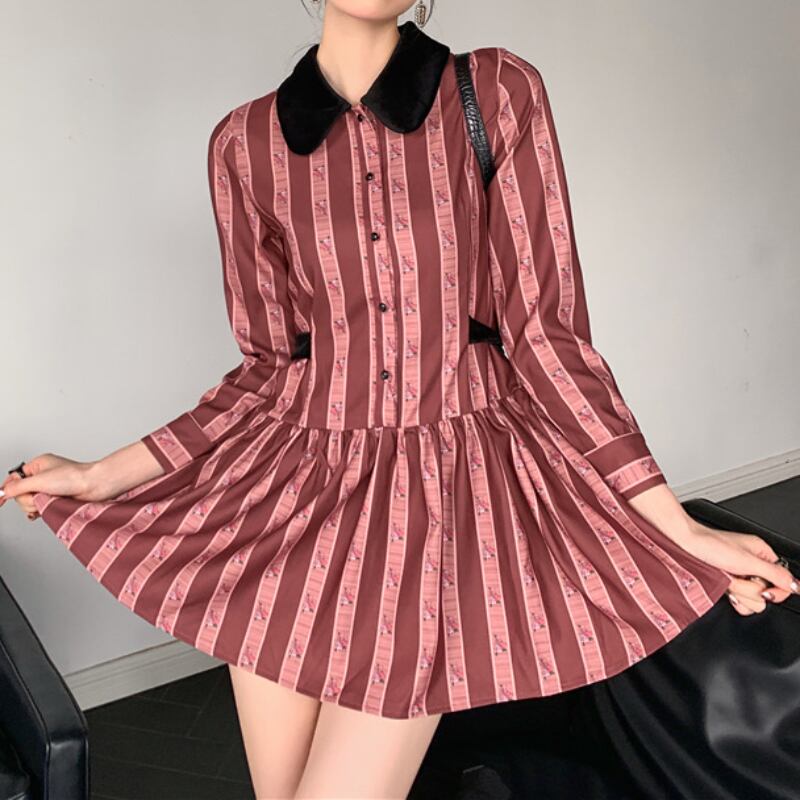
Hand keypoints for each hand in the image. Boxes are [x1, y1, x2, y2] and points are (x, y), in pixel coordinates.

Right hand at [0, 453, 114, 519]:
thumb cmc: (75, 477)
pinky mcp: (56, 499)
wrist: (95, 486)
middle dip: (28, 499)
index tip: (0, 500)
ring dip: (37, 505)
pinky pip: (40, 508)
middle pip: (21, 493)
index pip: (14, 478)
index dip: (7, 489)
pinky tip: (44, 511)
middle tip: (40, 496)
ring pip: (30, 502)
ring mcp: (50, 488)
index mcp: (38, 465)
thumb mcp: (40, 480)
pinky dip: (40, 511)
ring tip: (50, 501)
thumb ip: (18, 486)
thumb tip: (3, 491)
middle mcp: (43, 476)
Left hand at [679, 519, 799, 614]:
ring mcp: (741, 575)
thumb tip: (796, 586)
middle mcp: (753, 565)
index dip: (775, 591)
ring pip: (753, 599)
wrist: (684, 545)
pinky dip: (733, 597)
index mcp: (763, 555)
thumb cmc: (710, 544)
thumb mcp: (747, 560)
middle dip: (750, 588)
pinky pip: (740, 601)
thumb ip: (775, 574)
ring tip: (727, 577)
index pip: (784, 582)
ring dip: (740, 591)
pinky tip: (724, 587)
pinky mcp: (728, 583)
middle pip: (767, 594)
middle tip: (736, 575)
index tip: (764, 591)